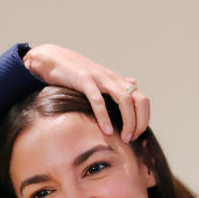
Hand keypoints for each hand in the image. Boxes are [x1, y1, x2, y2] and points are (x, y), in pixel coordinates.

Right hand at [23, 43, 149, 142]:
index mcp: (119, 81)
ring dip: (128, 121)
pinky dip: (104, 117)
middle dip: (140, 122)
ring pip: (125, 100)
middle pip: (140, 100)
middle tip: (132, 138)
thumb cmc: (77, 72)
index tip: (137, 135)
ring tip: (124, 138)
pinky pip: (99, 101)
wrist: (53, 58)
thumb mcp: (102, 77)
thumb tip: (135, 82)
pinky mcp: (85, 81)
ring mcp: (100, 79)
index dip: (144, 119)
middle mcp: (114, 79)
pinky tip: (107, 131)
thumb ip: (118, 83)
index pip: (143, 100)